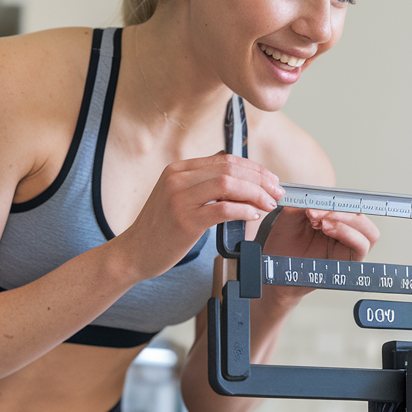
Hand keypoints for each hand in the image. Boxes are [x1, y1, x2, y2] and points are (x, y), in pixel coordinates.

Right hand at [115, 152, 283, 279]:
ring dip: (256, 194)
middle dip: (260, 179)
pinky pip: (223, 209)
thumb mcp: (178, 197)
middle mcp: (178, 179)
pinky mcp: (185, 221)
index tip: (270, 180)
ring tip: (268, 204)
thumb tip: (242, 182)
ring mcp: (179, 199)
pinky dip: (244, 210)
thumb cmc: (160, 229)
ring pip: (229, 185)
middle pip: (230, 169)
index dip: (253, 168)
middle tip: (277, 192)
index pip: (225, 160)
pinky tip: (253, 215)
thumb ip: (203, 186)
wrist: (134, 252)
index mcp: (178, 169)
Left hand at [259, 206, 379, 299]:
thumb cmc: (283, 244)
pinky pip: (362, 246)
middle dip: (339, 209)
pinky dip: (349, 234)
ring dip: (347, 221)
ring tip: (321, 223)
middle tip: (313, 213)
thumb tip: (317, 193)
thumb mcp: (290, 217)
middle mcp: (345, 231)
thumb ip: (304, 202)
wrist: (275, 268)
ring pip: (369, 231)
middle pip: (361, 215)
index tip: (314, 202)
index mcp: (334, 217)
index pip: (349, 203)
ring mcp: (349, 246)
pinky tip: (328, 229)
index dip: (336, 199)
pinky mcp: (349, 260)